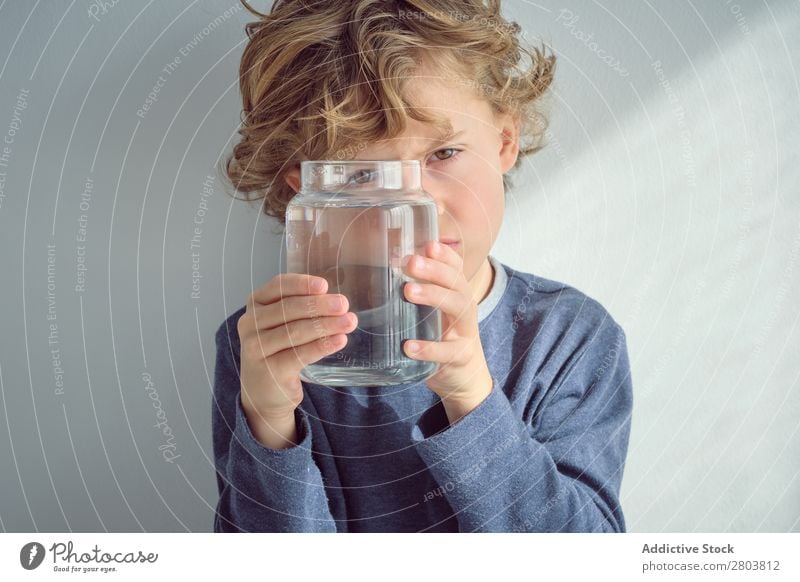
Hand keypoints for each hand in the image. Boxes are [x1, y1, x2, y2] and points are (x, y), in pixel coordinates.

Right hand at [237, 273, 357, 444]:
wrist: (263, 391)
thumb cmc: (278, 349)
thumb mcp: (283, 323)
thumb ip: (303, 308)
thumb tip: (337, 301)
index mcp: (255, 304)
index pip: (277, 286)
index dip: (301, 284)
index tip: (324, 285)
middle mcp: (250, 323)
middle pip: (288, 309)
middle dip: (319, 305)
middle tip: (343, 304)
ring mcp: (256, 348)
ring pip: (295, 331)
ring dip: (325, 325)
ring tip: (349, 322)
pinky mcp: (269, 370)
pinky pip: (299, 355)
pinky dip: (322, 346)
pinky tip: (340, 341)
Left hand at [401, 241, 492, 418]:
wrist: (463, 376)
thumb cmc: (441, 336)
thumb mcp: (432, 310)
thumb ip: (417, 289)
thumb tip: (387, 263)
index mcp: (456, 293)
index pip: (455, 267)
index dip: (444, 255)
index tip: (426, 245)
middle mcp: (464, 308)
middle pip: (456, 282)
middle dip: (434, 270)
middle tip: (410, 263)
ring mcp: (465, 332)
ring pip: (458, 308)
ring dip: (434, 296)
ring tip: (408, 292)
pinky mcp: (460, 357)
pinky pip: (447, 352)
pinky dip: (429, 348)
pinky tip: (409, 346)